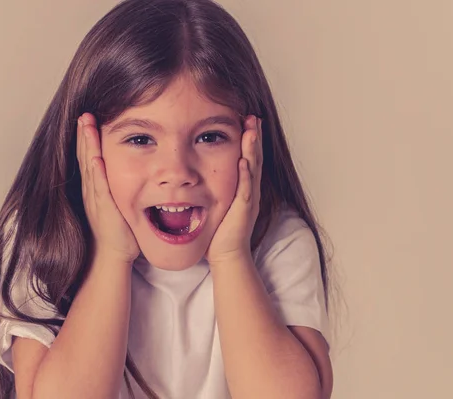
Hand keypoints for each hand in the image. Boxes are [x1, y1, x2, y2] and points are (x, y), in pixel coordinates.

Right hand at [77, 113, 139, 263]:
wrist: (112, 255)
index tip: (87, 119)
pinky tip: (95, 159)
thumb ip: (116, 186)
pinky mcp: (105, 209)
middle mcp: (92, 191)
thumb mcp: (116, 202)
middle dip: (84, 135)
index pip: (89, 158)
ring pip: (90, 167)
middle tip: (83, 114)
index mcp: (95, 189)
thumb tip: (126, 171)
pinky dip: (96, 173)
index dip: (87, 139)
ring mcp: (96, 199)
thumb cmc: (117, 231)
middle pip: (85, 157)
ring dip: (87, 146)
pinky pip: (100, 188)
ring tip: (85, 125)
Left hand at [205, 115, 262, 266]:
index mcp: (243, 188)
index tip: (246, 120)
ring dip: (253, 149)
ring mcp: (249, 199)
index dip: (248, 139)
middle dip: (254, 137)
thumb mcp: (217, 202)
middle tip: (253, 117)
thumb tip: (198, 173)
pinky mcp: (244, 210)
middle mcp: (250, 191)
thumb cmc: (219, 231)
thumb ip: (213, 186)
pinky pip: (246, 189)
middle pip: (254, 158)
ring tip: (252, 130)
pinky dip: (246, 174)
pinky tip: (244, 161)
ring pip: (253, 169)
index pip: (248, 157)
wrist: (227, 255)